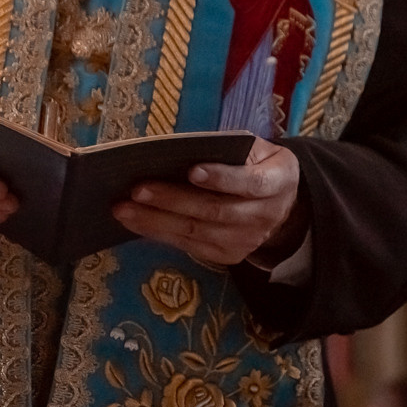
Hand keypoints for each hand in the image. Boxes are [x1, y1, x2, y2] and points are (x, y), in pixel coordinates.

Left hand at [112, 137, 302, 264]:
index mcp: (277, 182)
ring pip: (196, 232)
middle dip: (173, 200)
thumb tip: (178, 150)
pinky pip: (188, 246)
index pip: (250, 183)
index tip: (192, 170)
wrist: (282, 205)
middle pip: (214, 211)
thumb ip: (228, 149)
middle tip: (137, 189)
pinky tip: (135, 222)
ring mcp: (245, 241)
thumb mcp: (257, 149)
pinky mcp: (227, 256)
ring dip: (156, 221)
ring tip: (124, 208)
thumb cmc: (259, 166)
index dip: (222, 178)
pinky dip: (159, 233)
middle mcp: (263, 217)